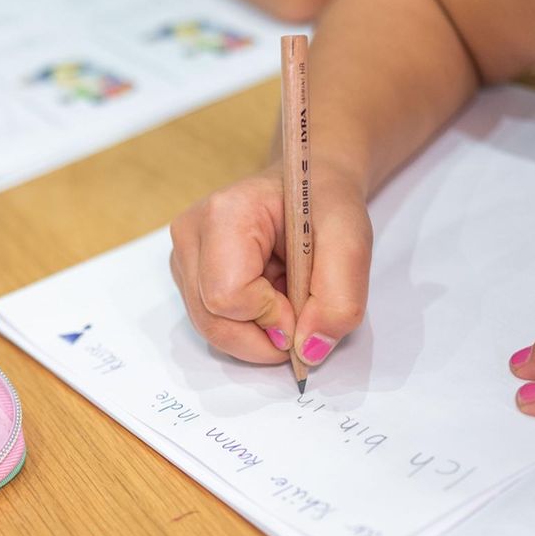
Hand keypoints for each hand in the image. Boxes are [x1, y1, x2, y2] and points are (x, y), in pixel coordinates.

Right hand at [169, 164, 372, 365]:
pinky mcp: (187, 275)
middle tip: (300, 316)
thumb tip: (309, 351)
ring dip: (257, 331)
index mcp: (223, 214)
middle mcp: (190, 235)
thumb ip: (340, 299)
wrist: (308, 185)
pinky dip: (247, 325)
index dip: (272, 317)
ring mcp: (183, 257)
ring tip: (285, 297)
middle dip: (263, 336)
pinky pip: (212, 323)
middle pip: (211, 321)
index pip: (227, 297)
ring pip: (210, 328)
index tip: (304, 303)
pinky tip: (268, 297)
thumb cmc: (325, 204)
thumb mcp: (351, 242)